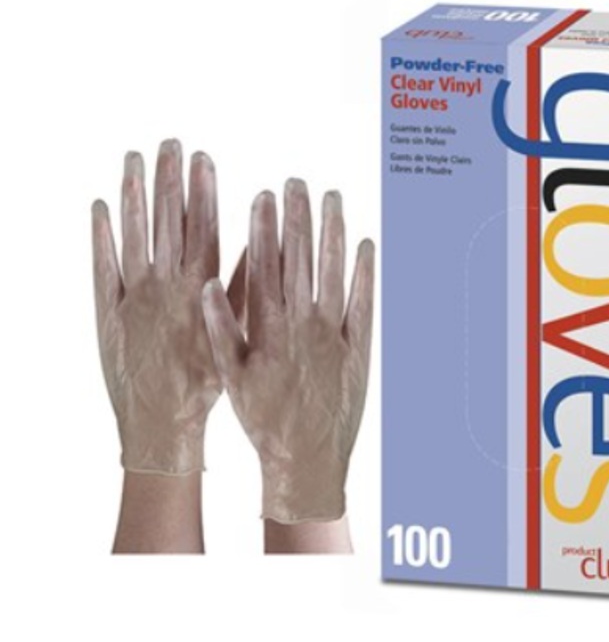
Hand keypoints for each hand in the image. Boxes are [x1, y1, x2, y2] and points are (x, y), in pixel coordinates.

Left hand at [92, 140, 241, 474]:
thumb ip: (245, 290)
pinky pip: (101, 266)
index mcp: (199, 289)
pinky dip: (100, 236)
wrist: (162, 425)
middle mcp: (165, 285)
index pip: (202, 227)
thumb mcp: (238, 338)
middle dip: (169, 179)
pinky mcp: (106, 312)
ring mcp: (132, 296)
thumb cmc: (207, 386)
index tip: (202, 157)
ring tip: (135, 159)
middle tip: (170, 143)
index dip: (202, 190)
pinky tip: (101, 206)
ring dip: (135, 194)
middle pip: (167, 220)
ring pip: (133, 235)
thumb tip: (260, 246)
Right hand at [202, 179, 374, 522]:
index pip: (264, 266)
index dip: (264, 228)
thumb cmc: (263, 420)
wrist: (307, 459)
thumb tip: (208, 285)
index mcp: (268, 329)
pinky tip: (367, 245)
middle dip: (298, 217)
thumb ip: (221, 330)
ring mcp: (335, 335)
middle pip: (301, 260)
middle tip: (297, 182)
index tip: (262, 195)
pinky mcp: (360, 348)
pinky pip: (364, 303)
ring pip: (334, 273)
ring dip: (333, 233)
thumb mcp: (232, 379)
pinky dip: (366, 274)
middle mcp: (303, 324)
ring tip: (332, 198)